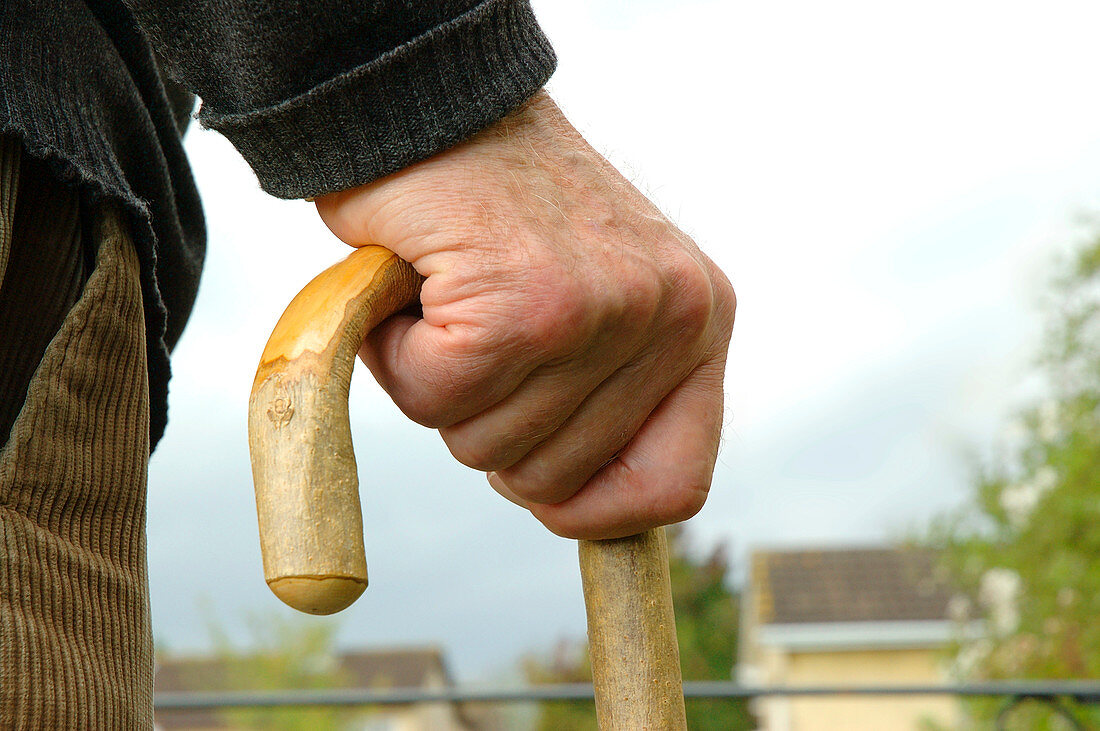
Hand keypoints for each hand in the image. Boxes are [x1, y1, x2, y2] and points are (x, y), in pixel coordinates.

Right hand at [315, 91, 734, 539]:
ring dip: (438, 385)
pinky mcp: (524, 307)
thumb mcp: (593, 301)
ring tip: (449, 299)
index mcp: (699, 322)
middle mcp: (672, 318)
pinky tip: (418, 286)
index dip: (599, 513)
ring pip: (486, 446)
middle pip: (554, 480)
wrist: (432, 104)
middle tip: (473, 336)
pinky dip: (398, 355)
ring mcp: (603, 314)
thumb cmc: (496, 212)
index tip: (547, 495)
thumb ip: (602, 395)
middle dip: (488, 425)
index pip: (675, 484)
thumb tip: (572, 506)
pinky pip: (434, 397)